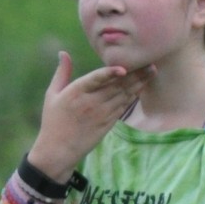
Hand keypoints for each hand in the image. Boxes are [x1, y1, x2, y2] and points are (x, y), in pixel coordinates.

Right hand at [27, 52, 148, 180]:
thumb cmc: (53, 121)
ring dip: (139, 83)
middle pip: (116, 85)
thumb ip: (62, 73)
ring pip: (124, 95)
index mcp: (76, 92)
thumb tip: (63, 53)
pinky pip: (124, 106)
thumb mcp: (52, 95)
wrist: (58, 150)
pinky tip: (142, 86)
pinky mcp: (108, 123)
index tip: (124, 68)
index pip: (96, 79)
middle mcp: (91, 102)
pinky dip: (134, 95)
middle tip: (150, 62)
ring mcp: (101, 114)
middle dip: (135, 73)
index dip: (110, 73)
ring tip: (152, 71)